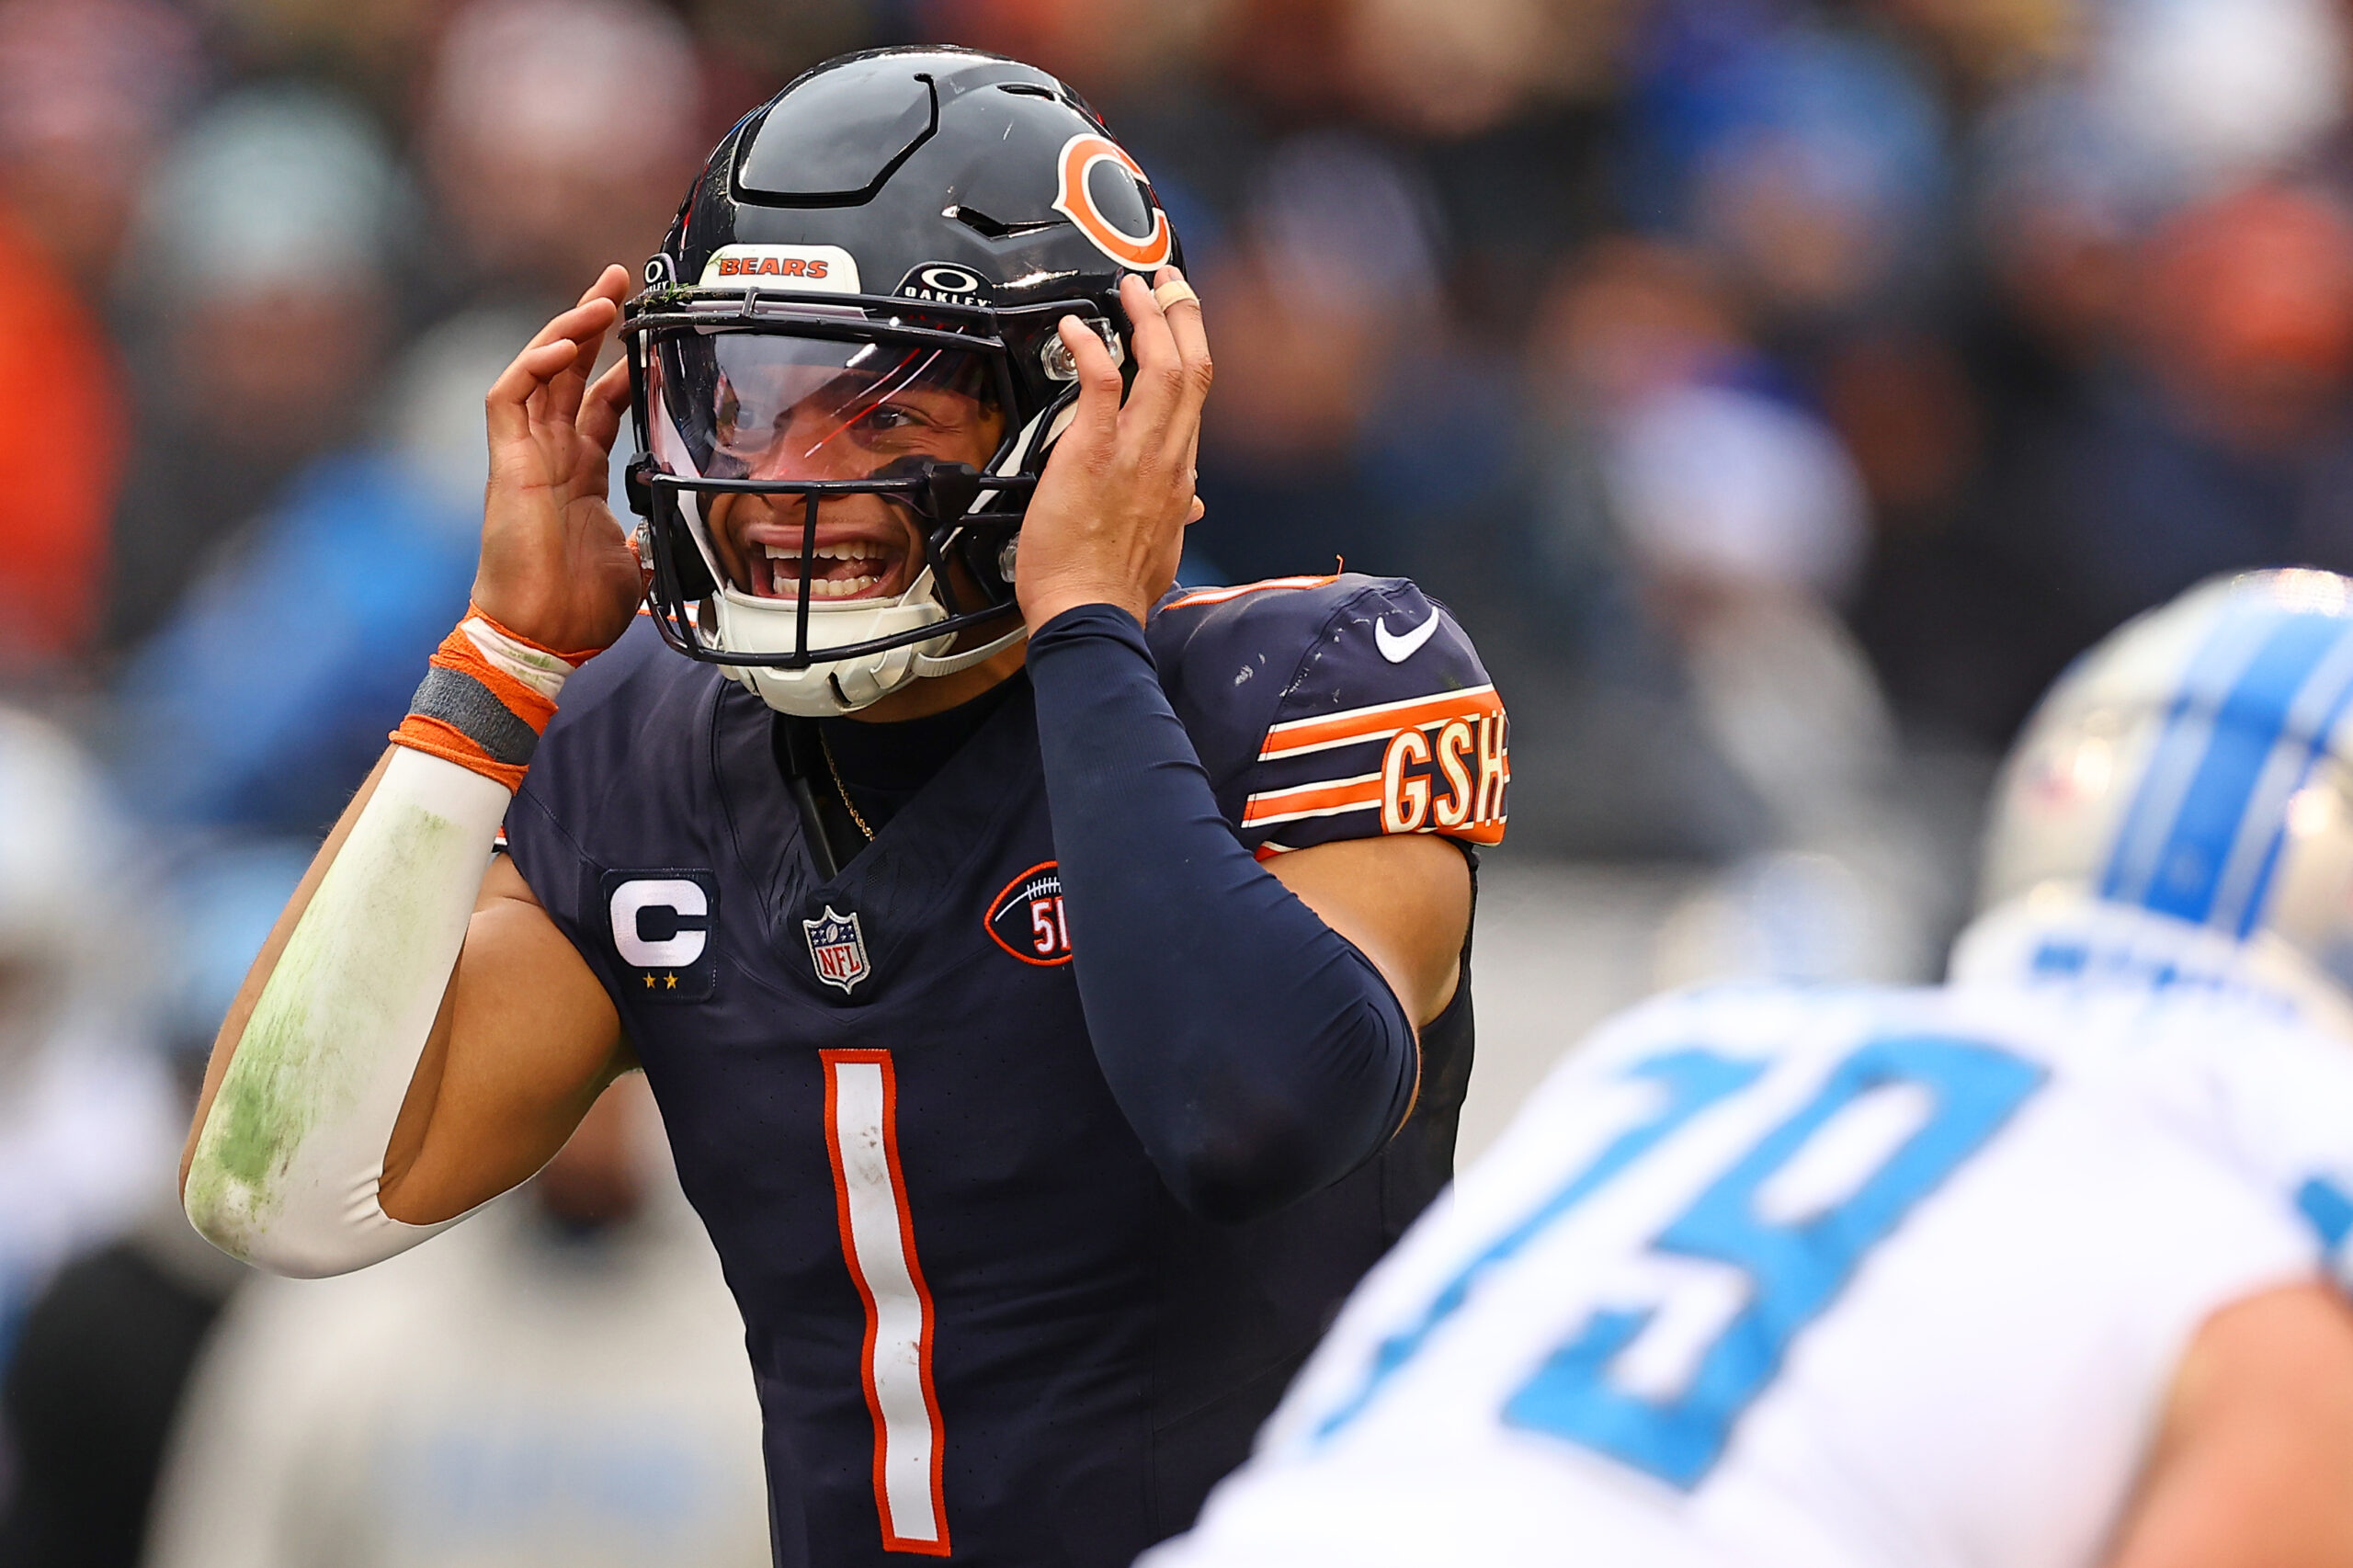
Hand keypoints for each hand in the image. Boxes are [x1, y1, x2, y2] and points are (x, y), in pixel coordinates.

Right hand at [474, 265, 642, 653]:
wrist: (542, 638)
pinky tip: (564, 344)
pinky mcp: (504, 463)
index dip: (621, 367)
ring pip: (538, 373)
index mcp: (578, 474)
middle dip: (590, 323)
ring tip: (601, 297)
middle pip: (568, 372)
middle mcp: (550, 455)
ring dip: (566, 330)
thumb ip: (654, 540)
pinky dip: (532, 365)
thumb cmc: (579, 611)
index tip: (649, 337)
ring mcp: (525, 456)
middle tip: (618, 279)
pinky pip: (508, 398)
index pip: (599, 404)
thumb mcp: (638, 567)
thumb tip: (683, 537)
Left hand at [1016, 267, 1211, 627]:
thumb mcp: (1164, 547)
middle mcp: (1169, 457)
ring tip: (1132, 288)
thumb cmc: (1117, 590)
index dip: (1192, 350)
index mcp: (1182, 475)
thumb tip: (1193, 499)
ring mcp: (1135, 452)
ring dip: (1147, 317)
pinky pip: (1100, 382)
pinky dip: (1090, 346)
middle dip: (1182, 315)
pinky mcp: (1093, 452)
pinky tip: (1076, 326)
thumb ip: (1178, 512)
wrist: (1092, 615)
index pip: (1197, 398)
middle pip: (1192, 367)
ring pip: (1160, 366)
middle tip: (1166, 283)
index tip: (1183, 323)